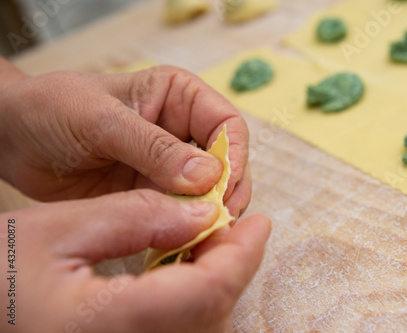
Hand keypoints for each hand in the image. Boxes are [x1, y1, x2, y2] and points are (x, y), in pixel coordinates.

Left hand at [0, 62, 250, 216]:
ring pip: (210, 192)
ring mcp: (170, 166)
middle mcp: (182, 130)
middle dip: (228, 191)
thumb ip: (155, 148)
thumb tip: (209, 176)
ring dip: (210, 213)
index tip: (224, 188)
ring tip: (202, 234)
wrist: (15, 139)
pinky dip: (188, 228)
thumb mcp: (102, 121)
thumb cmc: (53, 109)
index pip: (227, 124)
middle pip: (227, 162)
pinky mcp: (154, 193)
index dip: (235, 155)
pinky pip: (183, 212)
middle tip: (218, 220)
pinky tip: (184, 242)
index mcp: (179, 97)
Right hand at [0, 189, 270, 332]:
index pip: (209, 291)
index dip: (243, 254)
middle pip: (214, 315)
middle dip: (233, 267)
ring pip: (204, 328)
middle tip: (232, 227)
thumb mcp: (59, 229)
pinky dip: (196, 302)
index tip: (260, 222)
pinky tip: (183, 273)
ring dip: (218, 284)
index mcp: (111, 323)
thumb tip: (204, 213)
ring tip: (209, 243)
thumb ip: (137, 217)